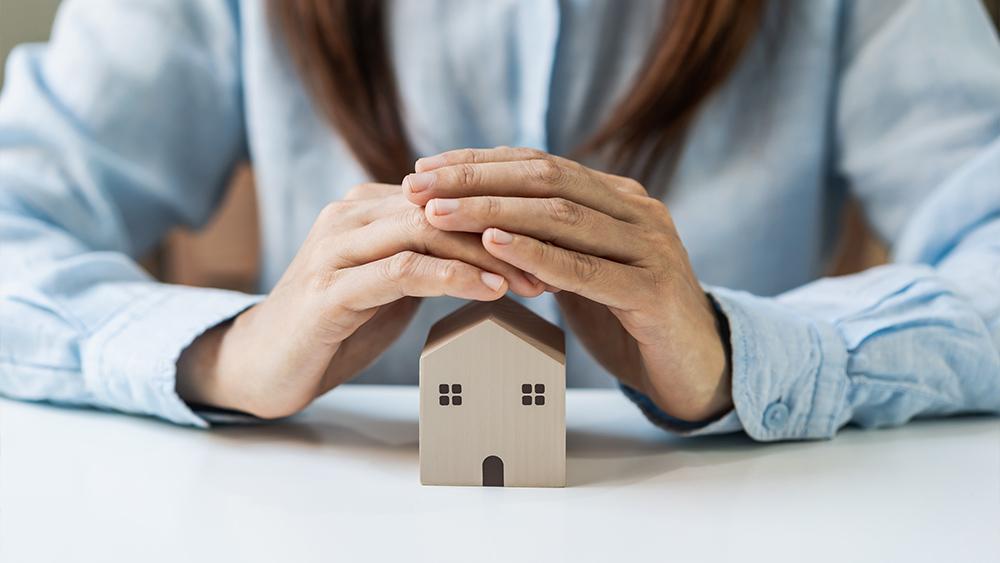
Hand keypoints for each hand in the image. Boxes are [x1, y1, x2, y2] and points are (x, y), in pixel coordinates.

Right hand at [177, 183, 541, 418]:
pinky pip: (402, 271)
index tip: (551, 243)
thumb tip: (493, 251)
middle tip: (555, 264)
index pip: (447, 196)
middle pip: (443, 207)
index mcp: (368, 207)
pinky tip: (489, 292)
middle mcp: (350, 215)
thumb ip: (427, 255)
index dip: (502, 216)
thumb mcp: (389, 281)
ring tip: (532, 282)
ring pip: (426, 231)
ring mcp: (336, 249)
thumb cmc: (335, 324)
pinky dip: (451, 277)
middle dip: (504, 235)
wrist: (263, 362)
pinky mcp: (329, 290)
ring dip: (487, 255)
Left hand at [403, 148, 731, 421]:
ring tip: (438, 213)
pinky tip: (493, 243)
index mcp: (618, 198)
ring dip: (492, 211)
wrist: (695, 368)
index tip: (424, 168)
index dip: (479, 162)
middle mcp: (637, 210)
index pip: (540, 163)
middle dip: (475, 178)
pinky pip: (586, 268)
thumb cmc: (630, 318)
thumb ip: (550, 240)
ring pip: (561, 215)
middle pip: (547, 177)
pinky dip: (536, 253)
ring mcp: (650, 246)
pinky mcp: (653, 289)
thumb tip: (481, 222)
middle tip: (418, 184)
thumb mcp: (585, 268)